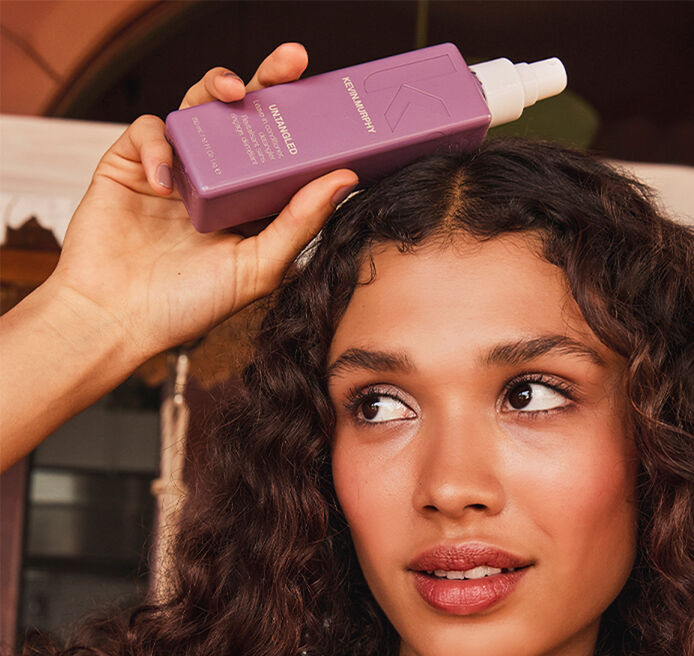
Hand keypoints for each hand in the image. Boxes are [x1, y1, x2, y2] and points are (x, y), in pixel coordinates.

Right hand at [49, 43, 357, 365]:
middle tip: (293, 62)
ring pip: (197, 108)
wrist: (116, 321)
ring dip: (215, 89)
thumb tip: (344, 179)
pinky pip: (149, 130)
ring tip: (232, 92)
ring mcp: (172, 170)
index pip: (279, 152)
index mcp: (247, 205)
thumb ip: (299, 224)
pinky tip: (165, 181)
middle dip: (268, 82)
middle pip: (243, 116)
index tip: (328, 100)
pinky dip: (159, 146)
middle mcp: (212, 181)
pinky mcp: (129, 164)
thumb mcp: (257, 268)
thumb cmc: (186, 306)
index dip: (301, 122)